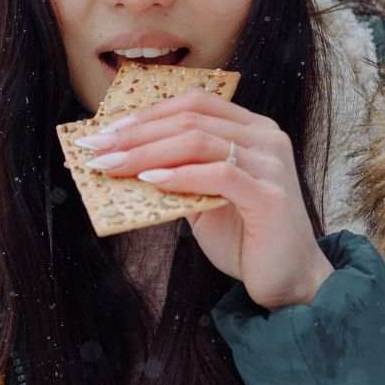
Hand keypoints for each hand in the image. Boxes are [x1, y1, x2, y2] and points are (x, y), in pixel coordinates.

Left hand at [73, 89, 332, 309]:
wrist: (288, 281)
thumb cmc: (245, 238)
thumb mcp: (203, 198)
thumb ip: (177, 175)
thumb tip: (124, 160)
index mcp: (251, 129)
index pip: (195, 103)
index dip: (147, 113)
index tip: (105, 131)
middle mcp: (265, 137)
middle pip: (191, 118)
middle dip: (136, 132)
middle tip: (96, 147)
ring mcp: (270, 163)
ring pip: (199, 140)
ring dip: (147, 152)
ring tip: (111, 164)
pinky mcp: (270, 195)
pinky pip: (218, 174)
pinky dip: (179, 175)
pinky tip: (150, 181)